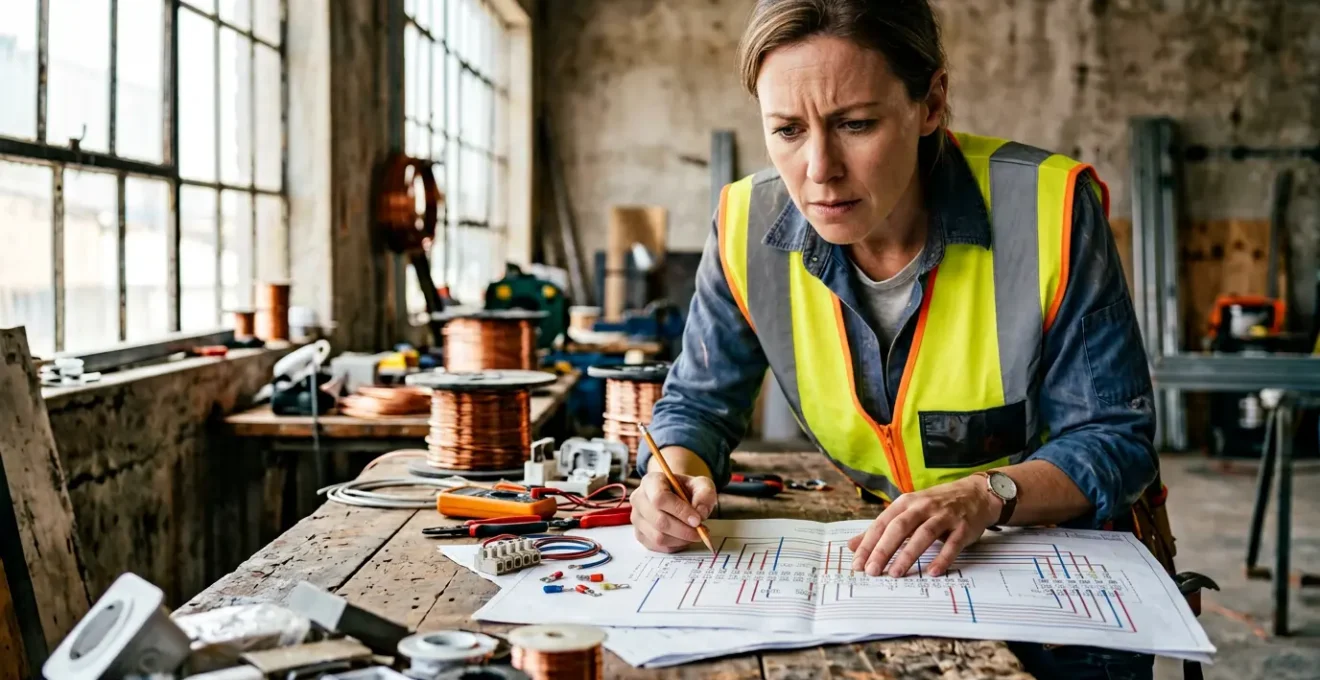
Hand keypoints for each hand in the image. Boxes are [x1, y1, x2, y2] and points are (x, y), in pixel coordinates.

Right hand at [630, 470, 716, 552]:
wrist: (677, 496)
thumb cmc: (686, 489)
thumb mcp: (701, 484)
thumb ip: (705, 494)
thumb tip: (701, 512)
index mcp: (651, 481)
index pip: (660, 498)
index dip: (680, 511)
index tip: (697, 520)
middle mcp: (638, 499)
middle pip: (659, 521)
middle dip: (684, 530)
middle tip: (700, 531)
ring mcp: (636, 518)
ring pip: (658, 537)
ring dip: (681, 539)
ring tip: (694, 534)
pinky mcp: (639, 534)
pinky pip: (657, 546)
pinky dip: (674, 545)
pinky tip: (683, 537)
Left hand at [846, 476, 999, 577]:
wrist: (975, 494)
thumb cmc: (935, 506)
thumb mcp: (906, 511)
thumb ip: (881, 529)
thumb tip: (852, 545)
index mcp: (905, 503)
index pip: (882, 524)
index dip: (868, 544)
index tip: (857, 564)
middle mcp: (923, 507)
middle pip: (899, 528)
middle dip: (884, 550)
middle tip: (872, 571)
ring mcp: (944, 516)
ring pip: (923, 535)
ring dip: (908, 555)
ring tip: (895, 574)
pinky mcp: (963, 527)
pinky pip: (952, 544)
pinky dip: (943, 558)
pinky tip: (932, 572)